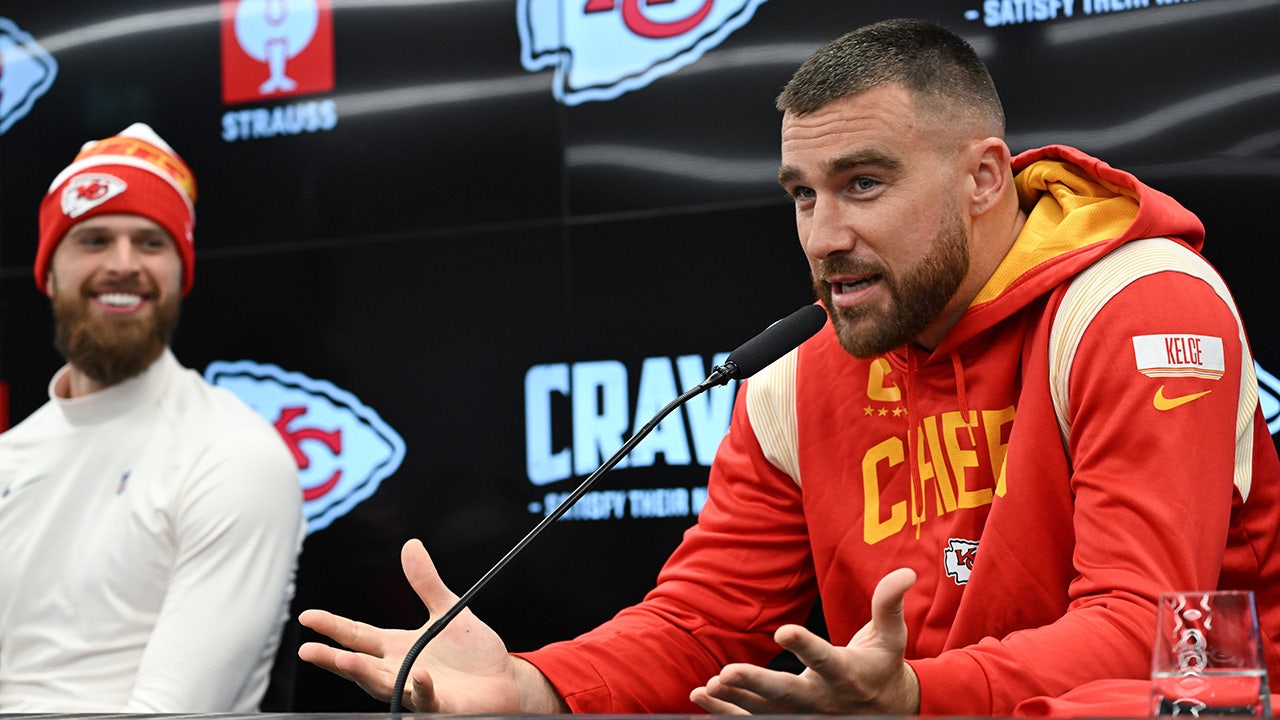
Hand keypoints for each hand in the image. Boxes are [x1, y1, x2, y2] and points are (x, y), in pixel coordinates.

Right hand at [298, 538, 540, 712]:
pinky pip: (427, 699)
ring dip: (363, 674)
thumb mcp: (447, 610)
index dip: (331, 626)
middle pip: (359, 665)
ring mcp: (417, 690)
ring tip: (343, 660)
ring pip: (383, 684)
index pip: (357, 635)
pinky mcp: (441, 705)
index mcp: (396, 648)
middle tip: (307, 651)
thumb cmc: (473, 653)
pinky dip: (422, 689)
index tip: (306, 617)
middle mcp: (400, 671)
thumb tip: (410, 544)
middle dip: (332, 659)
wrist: (505, 681)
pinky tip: (420, 676)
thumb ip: (426, 583)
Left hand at [690, 568, 919, 714]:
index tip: (783, 630)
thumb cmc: (882, 666)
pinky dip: (726, 712)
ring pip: (764, 712)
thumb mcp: (891, 636)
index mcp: (846, 674)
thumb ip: (889, 604)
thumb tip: (905, 572)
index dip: (805, 646)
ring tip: (708, 686)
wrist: (885, 711)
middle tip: (728, 673)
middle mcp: (822, 699)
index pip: (825, 659)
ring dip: (734, 701)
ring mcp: (803, 715)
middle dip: (756, 684)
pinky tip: (700, 696)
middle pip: (787, 694)